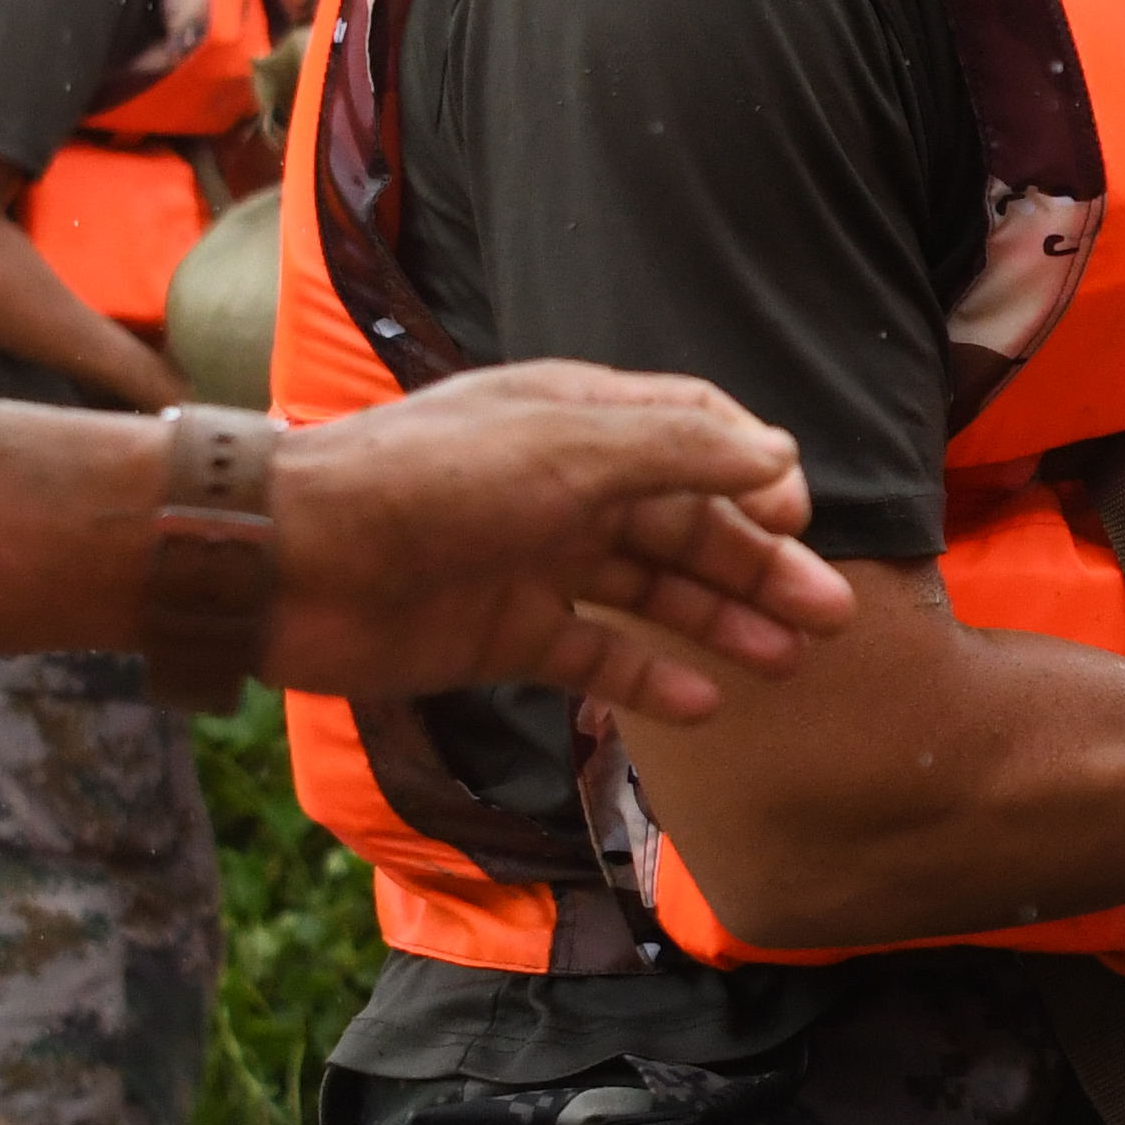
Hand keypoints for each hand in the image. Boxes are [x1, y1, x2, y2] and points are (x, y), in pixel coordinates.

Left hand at [268, 365, 852, 719]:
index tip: (795, 517)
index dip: (753, 473)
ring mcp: (534, 562)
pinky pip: (594, 658)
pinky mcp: (502, 635)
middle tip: (832, 615)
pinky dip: (647, 681)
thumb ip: (678, 452)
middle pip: (686, 523)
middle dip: (760, 565)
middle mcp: (564, 486)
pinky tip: (704, 705)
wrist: (292, 559)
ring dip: (721, 623)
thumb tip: (779, 456)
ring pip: (652, 593)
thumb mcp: (567, 447)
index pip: (693, 434)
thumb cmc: (428, 482)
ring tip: (787, 663)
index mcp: (579, 420)